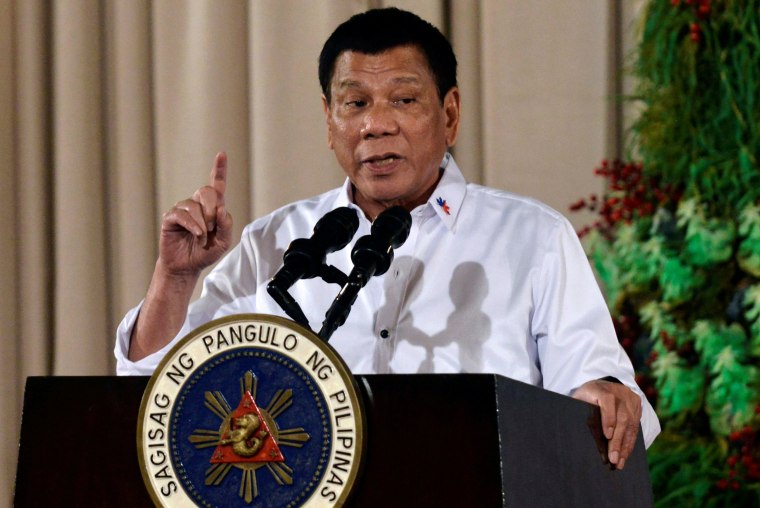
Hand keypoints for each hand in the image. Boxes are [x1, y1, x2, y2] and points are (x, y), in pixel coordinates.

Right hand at [128, 152, 233, 361]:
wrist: (186, 267)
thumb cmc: (204, 253)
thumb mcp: (223, 242)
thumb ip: (226, 226)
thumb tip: (222, 209)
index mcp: (212, 208)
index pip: (217, 185)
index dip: (219, 169)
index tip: (222, 154)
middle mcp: (197, 205)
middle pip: (206, 191)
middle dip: (213, 208)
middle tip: (213, 226)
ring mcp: (183, 210)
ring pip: (195, 205)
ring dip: (203, 223)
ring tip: (201, 237)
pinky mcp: (171, 218)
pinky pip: (182, 214)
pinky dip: (192, 225)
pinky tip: (195, 234)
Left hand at [572, 379, 641, 469]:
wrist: (602, 385)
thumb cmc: (586, 397)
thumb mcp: (579, 400)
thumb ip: (579, 411)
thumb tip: (574, 434)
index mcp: (600, 388)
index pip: (607, 400)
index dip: (608, 418)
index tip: (607, 435)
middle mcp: (619, 391)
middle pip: (622, 417)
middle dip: (617, 441)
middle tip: (613, 459)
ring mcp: (630, 398)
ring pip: (631, 425)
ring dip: (625, 446)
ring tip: (620, 462)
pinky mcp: (637, 405)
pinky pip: (635, 427)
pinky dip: (630, 442)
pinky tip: (625, 454)